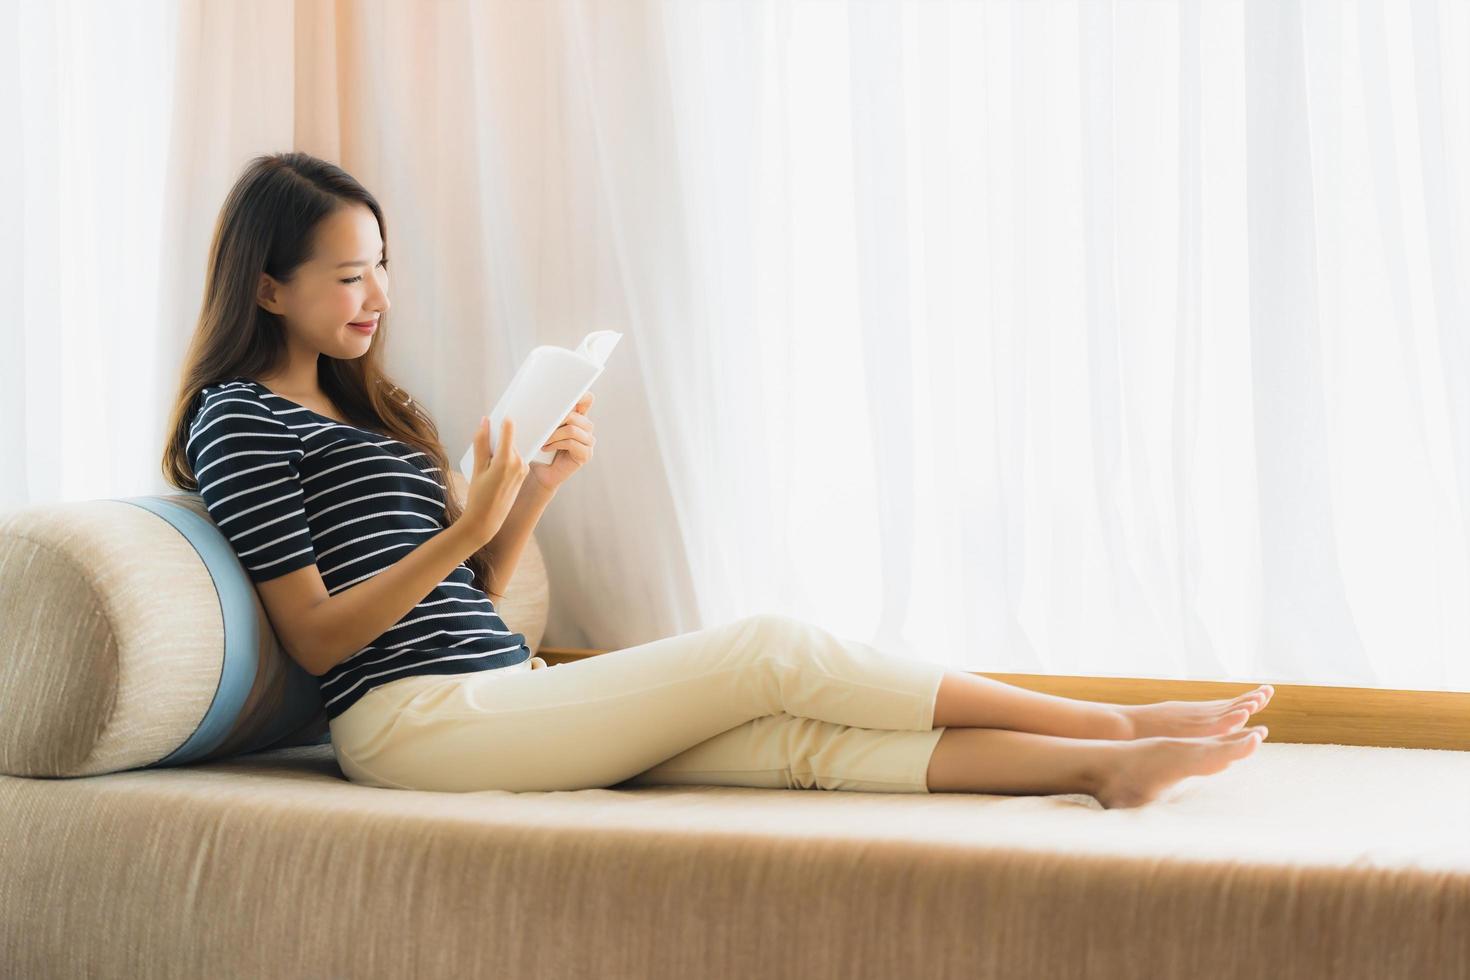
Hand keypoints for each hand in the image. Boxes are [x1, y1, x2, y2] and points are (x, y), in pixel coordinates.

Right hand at [461, 415, 529, 546]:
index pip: (509, 429)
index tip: (502, 410)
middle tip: (487, 434)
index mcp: (507, 460)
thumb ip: (481, 443)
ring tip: (487, 456)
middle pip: (510, 439)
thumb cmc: (478, 495)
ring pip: (512, 448)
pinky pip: (515, 457)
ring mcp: (523, 469)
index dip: (505, 420)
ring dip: (502, 447)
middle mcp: (519, 463)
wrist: (486, 520)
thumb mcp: (477, 467)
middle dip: (499, 436)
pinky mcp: (524, 474)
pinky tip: (494, 464)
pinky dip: (506, 456)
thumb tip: (485, 421)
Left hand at [528, 391, 595, 491]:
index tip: (570, 394)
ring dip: (554, 434)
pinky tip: (546, 448)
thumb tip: (539, 398)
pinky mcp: (586, 455)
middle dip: (557, 419)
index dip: (581, 395)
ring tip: (543, 440)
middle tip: (543, 425)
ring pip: (573, 429)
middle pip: (576, 415)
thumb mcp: (543, 428)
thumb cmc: (539, 449)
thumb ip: (548, 415)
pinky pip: (572, 443)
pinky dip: (556, 444)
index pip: (587, 400)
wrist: (539, 473)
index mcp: (578, 418)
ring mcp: (588, 442)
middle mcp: (586, 429)